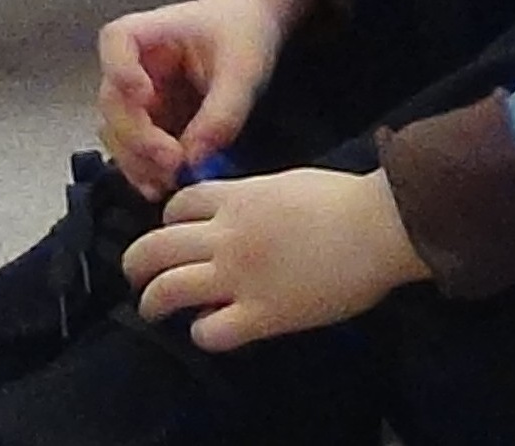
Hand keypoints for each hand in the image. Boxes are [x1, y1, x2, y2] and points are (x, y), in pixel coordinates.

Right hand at [97, 0, 294, 197]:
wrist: (249, 33)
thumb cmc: (242, 35)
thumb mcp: (243, 69)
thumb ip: (221, 112)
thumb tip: (194, 159)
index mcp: (151, 31)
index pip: (116, 40)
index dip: (121, 70)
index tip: (146, 95)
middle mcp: (134, 65)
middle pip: (113, 101)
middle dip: (139, 138)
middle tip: (173, 162)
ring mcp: (137, 97)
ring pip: (118, 133)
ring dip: (138, 162)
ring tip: (170, 182)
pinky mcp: (148, 124)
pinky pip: (134, 151)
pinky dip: (144, 170)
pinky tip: (163, 187)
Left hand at [126, 168, 426, 349]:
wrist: (378, 226)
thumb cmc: (342, 199)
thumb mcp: (284, 183)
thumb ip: (251, 197)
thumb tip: (237, 213)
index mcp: (236, 197)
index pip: (176, 207)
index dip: (166, 222)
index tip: (173, 235)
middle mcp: (226, 235)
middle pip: (155, 248)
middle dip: (137, 263)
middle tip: (138, 276)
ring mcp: (239, 276)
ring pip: (167, 290)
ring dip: (152, 302)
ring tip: (153, 309)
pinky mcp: (260, 314)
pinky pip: (209, 331)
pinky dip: (201, 332)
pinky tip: (210, 329)